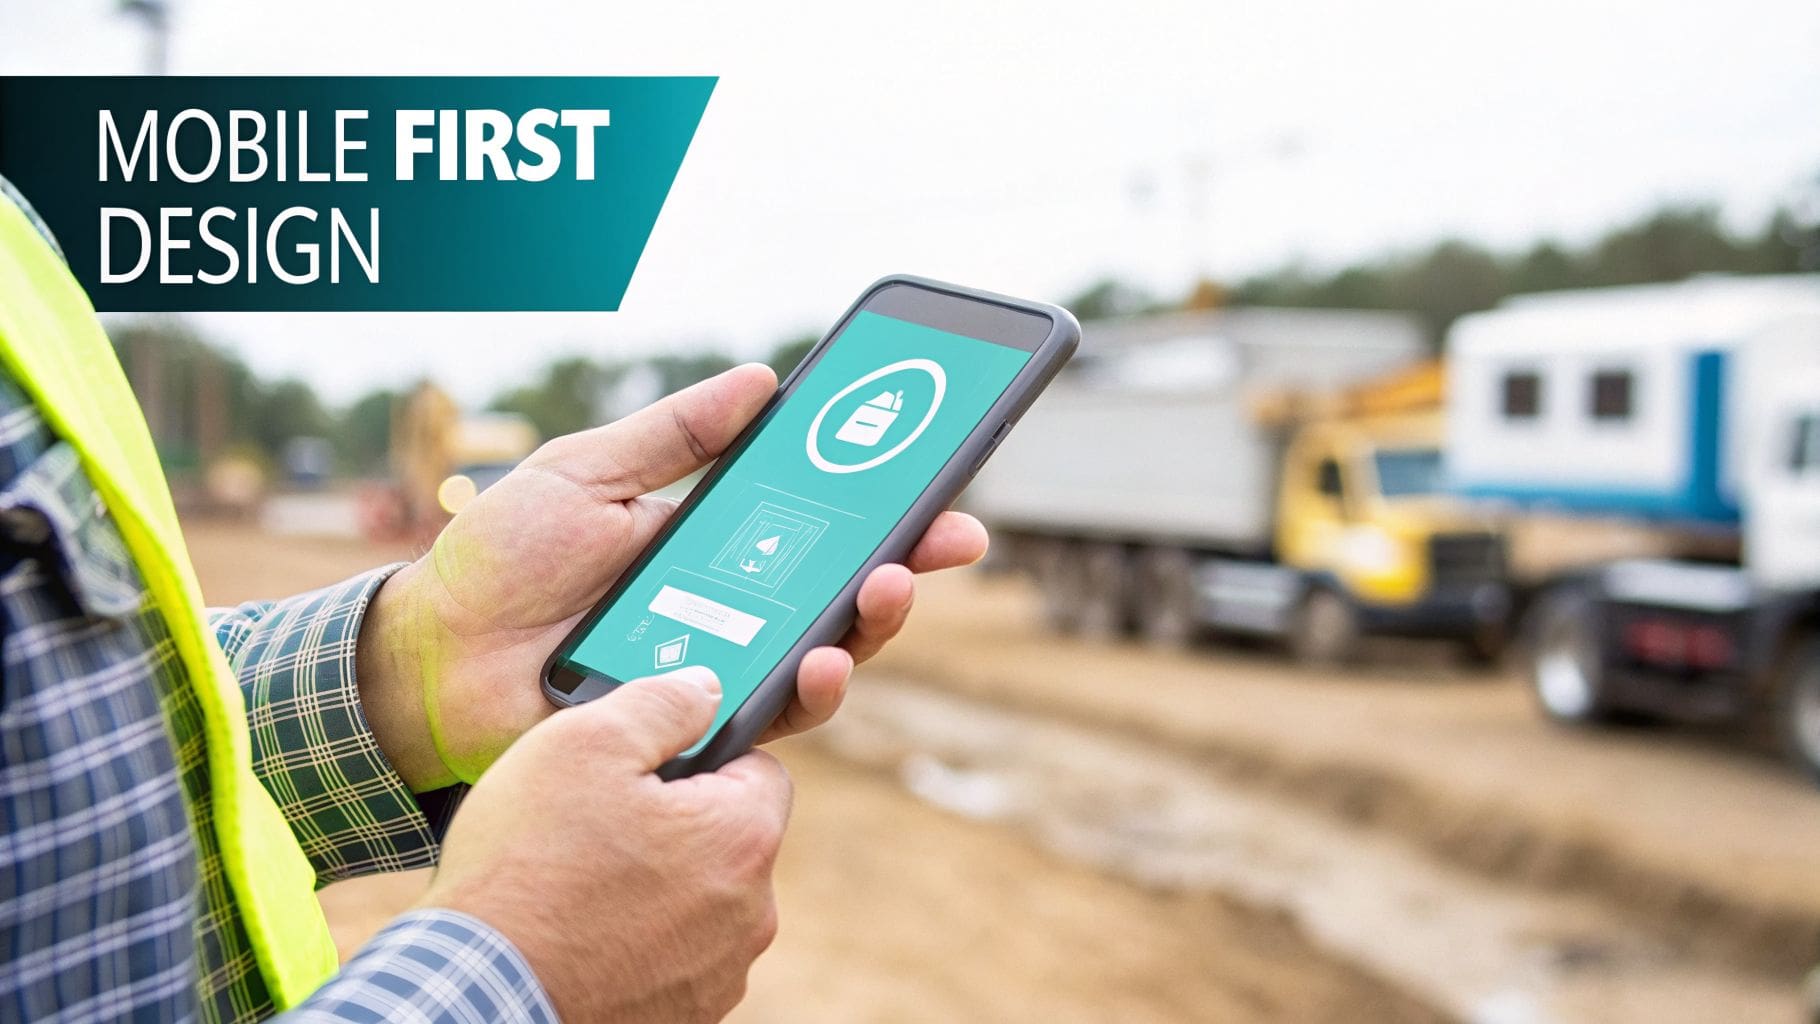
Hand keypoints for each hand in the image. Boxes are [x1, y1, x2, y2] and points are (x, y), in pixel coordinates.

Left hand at [359, 363, 988, 789]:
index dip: (886, 501)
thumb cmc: (500, 561)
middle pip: (846, 587)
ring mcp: (720, 668)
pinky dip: (808, 688)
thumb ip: (672, 435)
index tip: (942, 473)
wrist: (432, 656)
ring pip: (829, 653)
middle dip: (911, 560)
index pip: (821, 517)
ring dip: (873, 623)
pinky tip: (822, 660)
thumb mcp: (586, 472)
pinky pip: (772, 716)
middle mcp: (733, 606)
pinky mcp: (697, 727)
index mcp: (714, 539)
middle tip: (950, 536)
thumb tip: (762, 380)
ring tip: (886, 588)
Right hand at [422, 668, 788, 1022]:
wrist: (478, 993)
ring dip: (658, 887)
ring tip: (582, 884)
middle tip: (600, 826)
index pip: (758, 769)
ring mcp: (719, 975)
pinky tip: (584, 933)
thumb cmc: (525, 869)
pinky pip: (674, 958)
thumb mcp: (583, 743)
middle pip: (728, 839)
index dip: (700, 758)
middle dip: (677, 825)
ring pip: (701, 902)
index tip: (645, 771)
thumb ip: (661, 702)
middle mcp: (751, 914)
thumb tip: (706, 688)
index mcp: (743, 838)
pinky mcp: (685, 1018)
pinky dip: (639, 943)